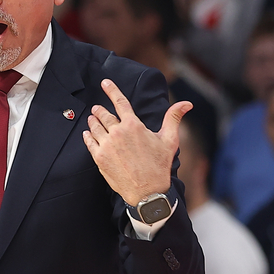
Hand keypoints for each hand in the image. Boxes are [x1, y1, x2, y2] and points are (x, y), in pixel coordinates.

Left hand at [82, 80, 189, 205]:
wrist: (147, 191)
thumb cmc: (159, 166)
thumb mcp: (169, 140)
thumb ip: (173, 118)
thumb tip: (187, 103)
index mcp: (133, 125)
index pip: (120, 102)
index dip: (112, 90)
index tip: (105, 82)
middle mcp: (118, 133)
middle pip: (104, 115)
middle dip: (99, 109)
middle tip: (96, 108)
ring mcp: (107, 145)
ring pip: (95, 127)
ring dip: (93, 121)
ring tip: (91, 118)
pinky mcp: (99, 158)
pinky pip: (90, 142)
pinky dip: (88, 135)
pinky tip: (87, 133)